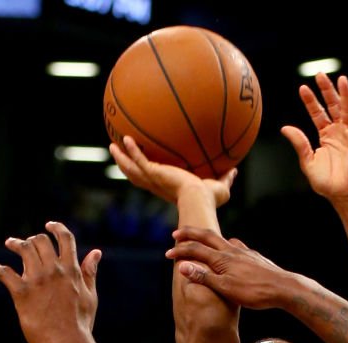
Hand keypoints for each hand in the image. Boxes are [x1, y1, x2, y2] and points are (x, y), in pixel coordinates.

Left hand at [0, 222, 99, 342]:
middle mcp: (54, 271)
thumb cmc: (81, 324)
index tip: (49, 225)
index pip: (65, 238)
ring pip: (24, 249)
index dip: (56, 228)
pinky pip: (5, 274)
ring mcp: (38, 281)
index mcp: (72, 270)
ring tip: (10, 243)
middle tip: (25, 243)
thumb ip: (89, 272)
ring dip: (15, 244)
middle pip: (40, 241)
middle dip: (33, 239)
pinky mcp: (22, 294)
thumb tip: (96, 252)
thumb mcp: (90, 295)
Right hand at [109, 135, 235, 207]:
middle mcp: (157, 185)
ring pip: (131, 169)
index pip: (152, 182)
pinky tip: (125, 138)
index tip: (141, 167)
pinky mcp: (154, 174)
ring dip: (121, 159)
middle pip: (135, 176)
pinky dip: (131, 150)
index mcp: (167, 189)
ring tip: (112, 146)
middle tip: (117, 154)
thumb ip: (226, 178)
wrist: (200, 199)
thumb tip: (235, 170)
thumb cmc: (209, 199)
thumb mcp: (220, 187)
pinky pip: (139, 160)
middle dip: (125, 166)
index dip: (144, 175)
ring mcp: (154, 180)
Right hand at [165, 226, 300, 309]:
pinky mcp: (255, 257)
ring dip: (209, 238)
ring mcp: (245, 252)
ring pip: (223, 240)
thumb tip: (183, 266)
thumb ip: (204, 276)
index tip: (167, 254)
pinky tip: (231, 252)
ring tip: (203, 242)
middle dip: (190, 234)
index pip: (196, 250)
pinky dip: (226, 246)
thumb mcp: (225, 288)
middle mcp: (233, 250)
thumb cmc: (254, 291)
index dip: (180, 251)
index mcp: (222, 258)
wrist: (284, 288)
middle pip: (208, 236)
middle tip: (177, 234)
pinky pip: (236, 247)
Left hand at [282, 73, 347, 202]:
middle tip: (319, 74)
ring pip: (346, 111)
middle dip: (326, 91)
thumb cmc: (325, 181)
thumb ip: (299, 143)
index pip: (317, 113)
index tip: (302, 88)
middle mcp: (338, 132)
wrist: (339, 194)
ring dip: (344, 95)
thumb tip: (285, 127)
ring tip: (342, 79)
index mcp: (325, 135)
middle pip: (332, 106)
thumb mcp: (307, 161)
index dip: (310, 101)